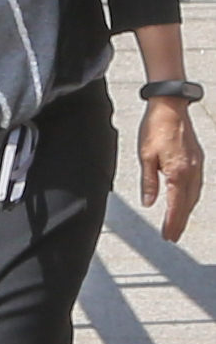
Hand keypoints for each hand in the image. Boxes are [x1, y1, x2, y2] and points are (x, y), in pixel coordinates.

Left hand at [146, 96, 203, 243]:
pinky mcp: (198, 160)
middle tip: (172, 236)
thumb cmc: (155, 129)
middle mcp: (191, 172)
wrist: (171, 108)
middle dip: (179, 221)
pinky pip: (197, 185)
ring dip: (186, 211)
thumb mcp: (145, 156)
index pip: (175, 205)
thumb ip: (149, 182)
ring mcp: (197, 166)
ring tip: (177, 223)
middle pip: (187, 204)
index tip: (168, 235)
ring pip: (194, 196)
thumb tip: (149, 203)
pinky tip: (185, 202)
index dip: (172, 222)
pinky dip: (190, 198)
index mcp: (178, 172)